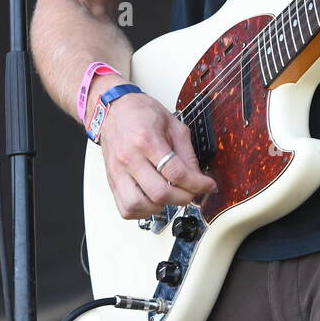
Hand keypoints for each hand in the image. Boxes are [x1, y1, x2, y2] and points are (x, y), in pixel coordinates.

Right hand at [98, 89, 217, 219]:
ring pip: (139, 205)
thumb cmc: (141, 113)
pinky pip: (125, 209)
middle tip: (191, 192)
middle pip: (159, 193)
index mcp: (146, 140)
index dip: (197, 184)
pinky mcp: (112, 181)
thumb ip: (187, 153)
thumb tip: (197, 178)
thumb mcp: (173, 125)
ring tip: (170, 195)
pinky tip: (152, 200)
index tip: (208, 186)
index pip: (176, 173)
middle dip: (183, 198)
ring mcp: (117, 172)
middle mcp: (129, 158)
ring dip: (160, 207)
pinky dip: (142, 211)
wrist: (115, 109)